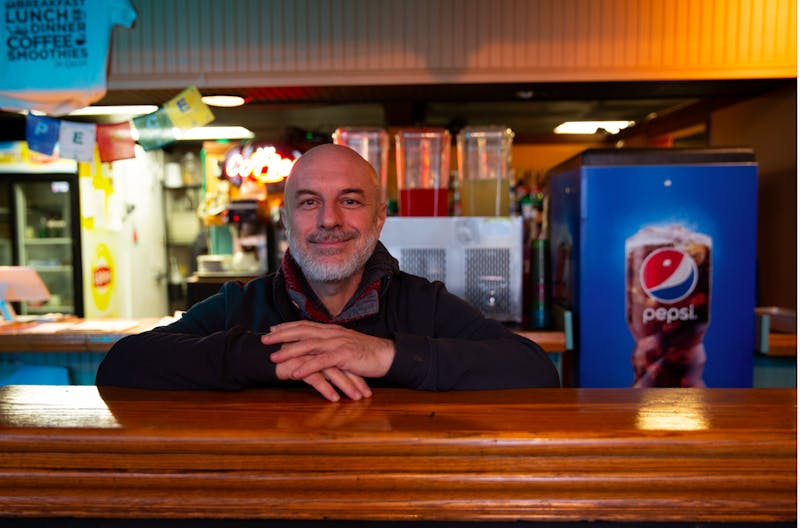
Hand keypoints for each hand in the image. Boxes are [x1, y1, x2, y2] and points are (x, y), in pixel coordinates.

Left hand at [262, 321, 395, 399]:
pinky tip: (295, 373)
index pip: (306, 325)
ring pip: (309, 345)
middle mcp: (333, 334)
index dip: (288, 327)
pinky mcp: (344, 357)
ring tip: (274, 357)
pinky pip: (322, 362)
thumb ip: (330, 345)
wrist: (387, 355)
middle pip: (303, 331)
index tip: (272, 330)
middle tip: (264, 340)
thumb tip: (317, 347)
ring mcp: (338, 344)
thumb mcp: (345, 345)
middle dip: (282, 335)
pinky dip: (307, 366)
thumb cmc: (366, 353)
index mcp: (332, 330)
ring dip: (289, 351)